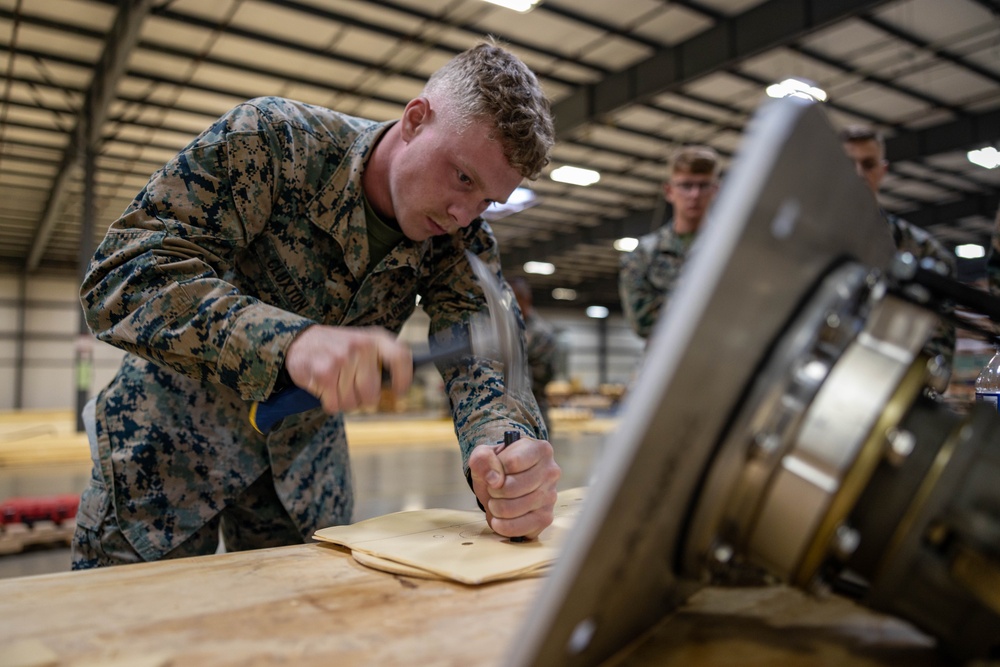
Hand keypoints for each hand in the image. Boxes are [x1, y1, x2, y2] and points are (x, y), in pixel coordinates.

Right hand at [284, 325, 412, 412]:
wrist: (300, 339)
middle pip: (372, 394)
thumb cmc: (337, 347)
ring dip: (342, 401)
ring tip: (334, 384)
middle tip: (350, 389)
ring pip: (351, 402)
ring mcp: (343, 358)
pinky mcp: (325, 372)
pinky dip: (329, 402)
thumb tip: (398, 390)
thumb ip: (382, 360)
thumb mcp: (363, 343)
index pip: (400, 357)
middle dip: (361, 399)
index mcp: (375, 339)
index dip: (403, 378)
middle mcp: (361, 346)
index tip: (399, 391)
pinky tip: (324, 387)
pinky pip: (334, 404)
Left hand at [468, 436, 560, 539]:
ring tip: (496, 502)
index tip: (495, 472)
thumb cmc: (499, 466)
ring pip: (513, 508)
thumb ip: (483, 459)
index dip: (495, 470)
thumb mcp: (485, 455)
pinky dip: (503, 526)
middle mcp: (551, 472)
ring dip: (496, 508)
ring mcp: (551, 496)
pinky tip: (499, 520)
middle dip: (494, 491)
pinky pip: (520, 527)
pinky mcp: (546, 517)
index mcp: (541, 449)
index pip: (512, 462)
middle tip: (493, 490)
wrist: (507, 482)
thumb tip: (494, 479)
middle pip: (512, 487)